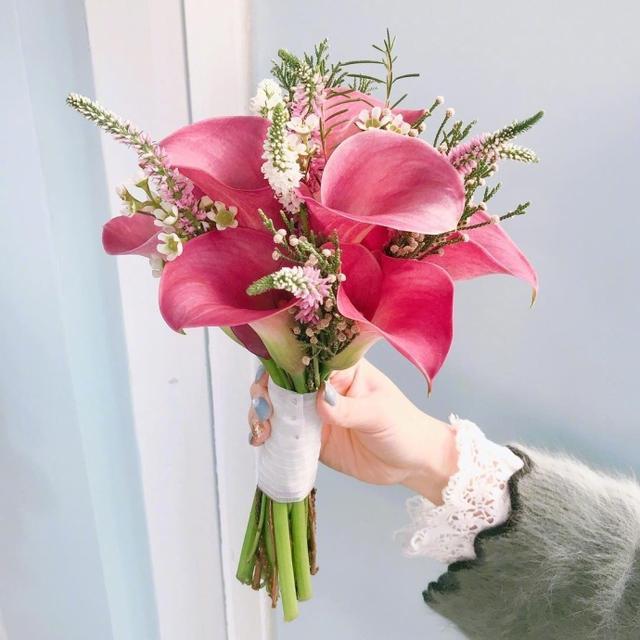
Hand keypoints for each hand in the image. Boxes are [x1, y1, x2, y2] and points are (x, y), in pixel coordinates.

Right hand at [248, 360, 457, 504]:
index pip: (305, 357)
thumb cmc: (404, 428)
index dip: (281, 365)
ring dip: (261, 413)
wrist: (412, 464)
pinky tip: (261, 441)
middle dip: (264, 391)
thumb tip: (319, 403)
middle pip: (283, 380)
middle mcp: (324, 386)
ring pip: (277, 406)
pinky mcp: (311, 437)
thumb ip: (349, 409)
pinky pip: (283, 433)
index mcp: (342, 368)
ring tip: (261, 429)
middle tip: (263, 409)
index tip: (268, 381)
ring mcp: (315, 412)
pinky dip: (268, 435)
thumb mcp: (380, 415)